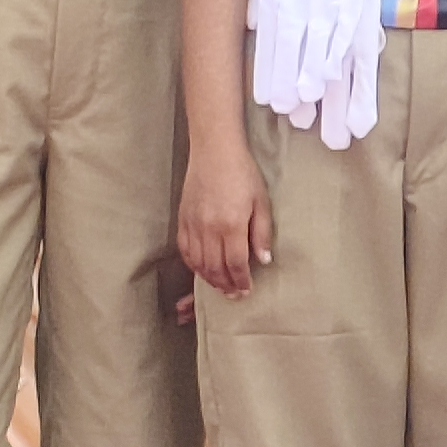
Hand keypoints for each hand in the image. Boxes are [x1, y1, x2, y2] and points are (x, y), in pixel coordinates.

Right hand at [175, 138, 272, 298]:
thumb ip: (261, 233)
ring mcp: (193, 224)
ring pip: (198, 263)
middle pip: (215, 268)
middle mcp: (209, 228)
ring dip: (209, 279)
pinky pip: (185, 250)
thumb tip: (264, 260)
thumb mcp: (261, 201)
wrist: (214, 151)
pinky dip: (193, 265)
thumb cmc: (243, 173)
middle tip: (234, 295)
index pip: (235, 264)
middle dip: (226, 286)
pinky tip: (202, 270)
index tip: (247, 291)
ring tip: (220, 287)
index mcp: (231, 224)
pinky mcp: (182, 219)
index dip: (241, 281)